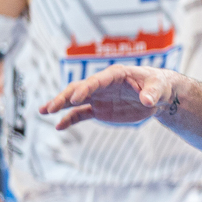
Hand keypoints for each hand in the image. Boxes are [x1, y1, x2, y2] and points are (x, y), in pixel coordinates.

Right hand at [40, 64, 176, 128]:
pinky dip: (69, 120)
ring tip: (43, 111)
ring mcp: (98, 97)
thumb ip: (152, 93)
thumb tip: (147, 100)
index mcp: (115, 75)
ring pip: (75, 100)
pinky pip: (80, 114)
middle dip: (64, 97)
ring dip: (59, 105)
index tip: (74, 99)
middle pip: (79, 89)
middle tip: (50, 108)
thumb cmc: (158, 86)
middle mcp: (102, 85)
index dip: (85, 89)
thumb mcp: (158, 88)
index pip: (97, 80)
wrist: (157, 96)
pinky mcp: (99, 110)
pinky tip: (58, 126)